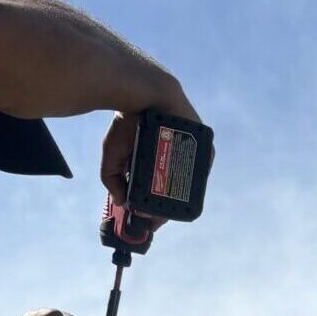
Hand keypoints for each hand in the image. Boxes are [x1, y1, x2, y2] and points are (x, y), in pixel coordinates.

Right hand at [100, 86, 210, 207]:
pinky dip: (193, 183)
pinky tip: (181, 195)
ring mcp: (190, 152)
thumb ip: (114, 180)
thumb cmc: (126, 122)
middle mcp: (174, 157)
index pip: (158, 189)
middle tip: (151, 219)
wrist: (143, 95)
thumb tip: (121, 203)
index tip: (144, 220)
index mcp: (156, 160)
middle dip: (162, 207)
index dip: (151, 207)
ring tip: (163, 211)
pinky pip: (202, 169)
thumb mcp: (113, 156)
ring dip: (175, 198)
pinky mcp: (203, 144)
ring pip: (186, 183)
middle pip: (173, 190)